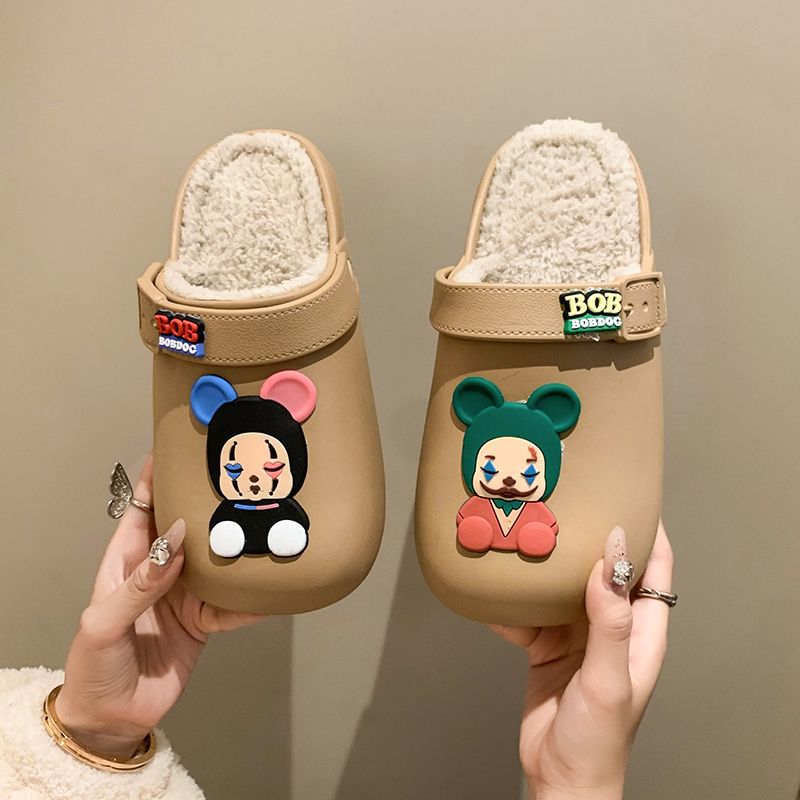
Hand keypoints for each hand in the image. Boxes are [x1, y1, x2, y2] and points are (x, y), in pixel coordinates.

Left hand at [56, 455, 263, 758]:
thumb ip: (140, 584)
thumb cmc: (92, 665)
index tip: (181, 449)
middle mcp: (161, 570)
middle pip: (190, 528)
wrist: (112, 719)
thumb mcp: (104, 622)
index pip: (144, 509)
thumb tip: (176, 540)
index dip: (159, 478)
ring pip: (218, 561)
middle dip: (210, 504)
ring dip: (238, 546)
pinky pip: (234, 605)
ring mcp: (185, 595)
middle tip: (239, 479)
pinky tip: (273, 585)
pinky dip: (253, 597)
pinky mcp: (205, 621)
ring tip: (266, 524)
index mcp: (128, 561)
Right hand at [493, 521, 672, 799]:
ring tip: (525, 537)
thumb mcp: (608, 677)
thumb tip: (611, 554)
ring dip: (545, 567)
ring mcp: (578, 636)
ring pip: (562, 586)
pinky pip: (529, 614)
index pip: (654, 568)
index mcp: (641, 631)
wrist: (560, 778)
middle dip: (587, 537)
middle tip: (566, 504)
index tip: (631, 494)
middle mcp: (611, 626)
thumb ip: (611, 617)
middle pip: (603, 568)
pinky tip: (496, 591)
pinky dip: (513, 603)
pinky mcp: (547, 647)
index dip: (649, 530)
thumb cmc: (598, 739)